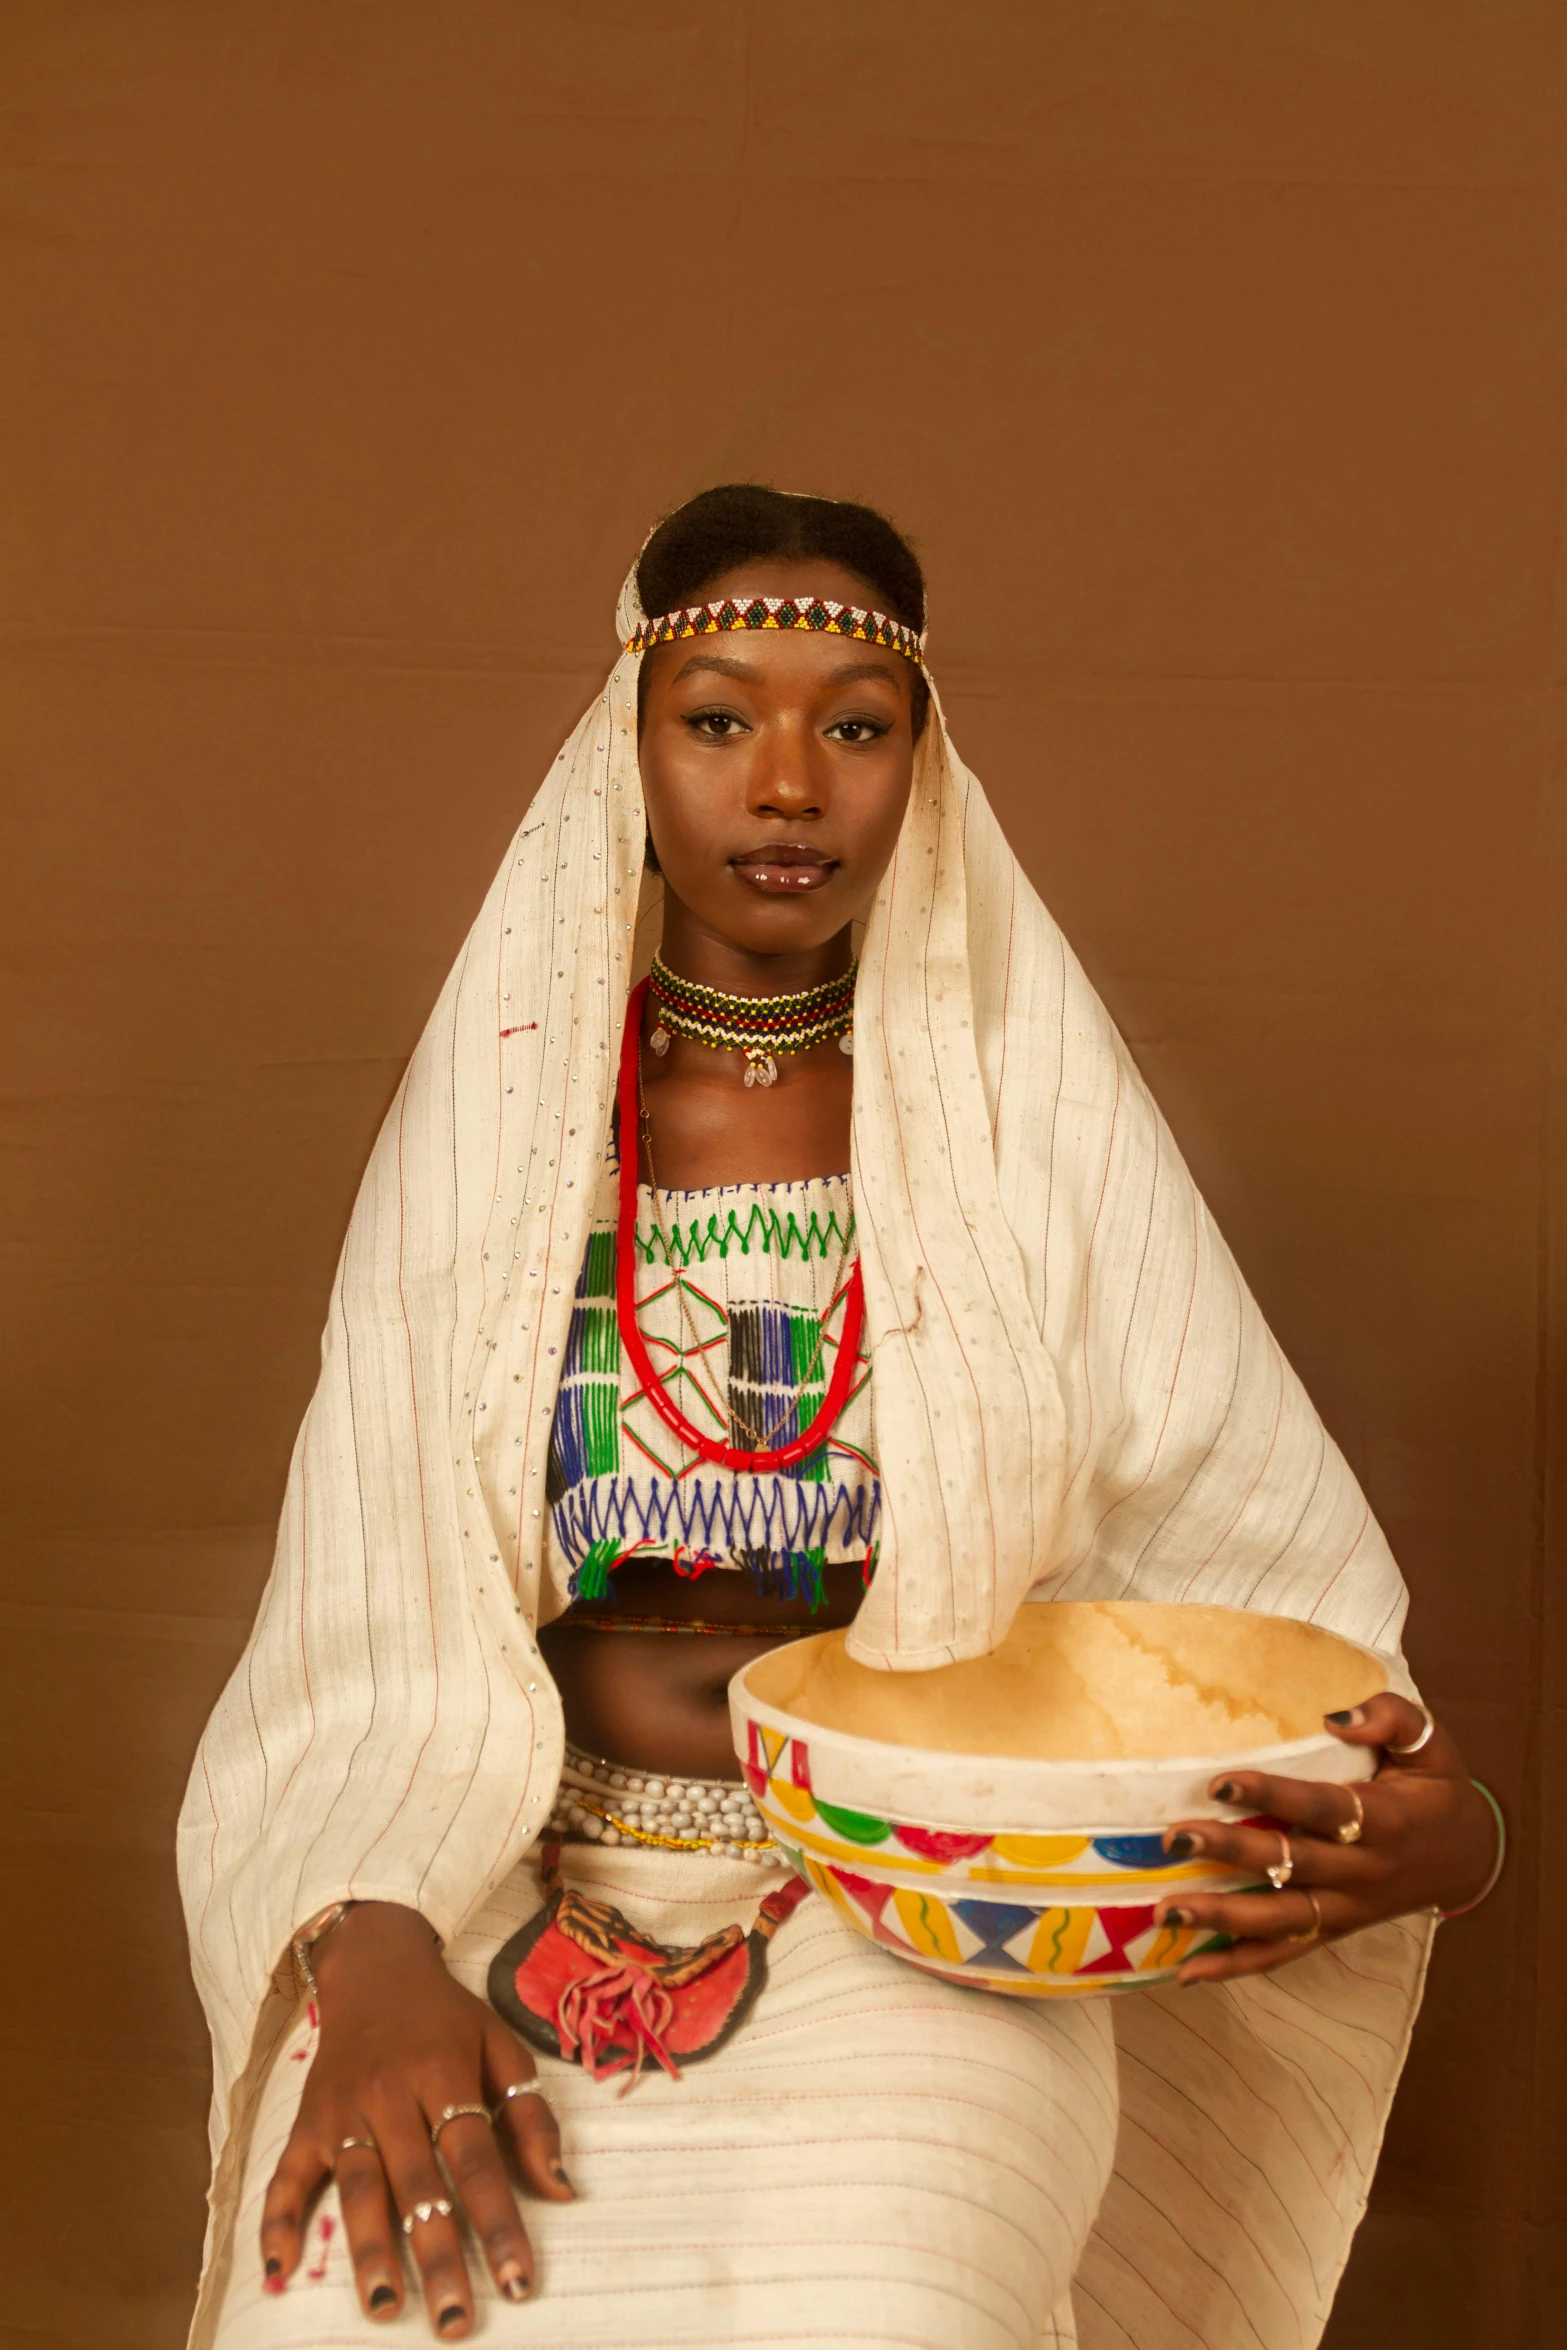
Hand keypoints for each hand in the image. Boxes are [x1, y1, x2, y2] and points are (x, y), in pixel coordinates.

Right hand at [260, 1901, 573, 2335]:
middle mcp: (391, 2094)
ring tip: (385, 2308)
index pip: (477, 2160)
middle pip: (417, 2184)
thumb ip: (531, 2118)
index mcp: (445, 2075)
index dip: (499, 2222)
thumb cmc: (447, 2017)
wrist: (374, 1964)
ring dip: (369, 2251)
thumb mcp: (500, 2046)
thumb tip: (562, 2191)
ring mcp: (343, 2109)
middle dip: (438, 2255)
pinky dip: (278, 2223)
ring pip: (356, 2187)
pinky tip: (280, 2270)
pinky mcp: (306, 2120)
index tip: (518, 2282)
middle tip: (455, 2321)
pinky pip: (286, 2175)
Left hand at [1155, 1693, 1498, 1985]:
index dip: (1272, 1795)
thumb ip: (1391, 1718)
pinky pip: (1283, 1954)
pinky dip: (1235, 1965)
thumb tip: (1336, 1718)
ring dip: (1221, 1917)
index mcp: (1385, 1820)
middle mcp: (1362, 1872)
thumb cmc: (1437, 1790)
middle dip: (1231, 1854)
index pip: (1322, 1808)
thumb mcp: (1431, 1744)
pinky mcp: (1334, 1932)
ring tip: (1167, 1911)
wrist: (1469, 1859)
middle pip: (1291, 1866)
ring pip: (1280, 1920)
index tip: (1220, 1783)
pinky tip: (1187, 1970)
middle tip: (1175, 1839)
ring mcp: (1346, 1909)